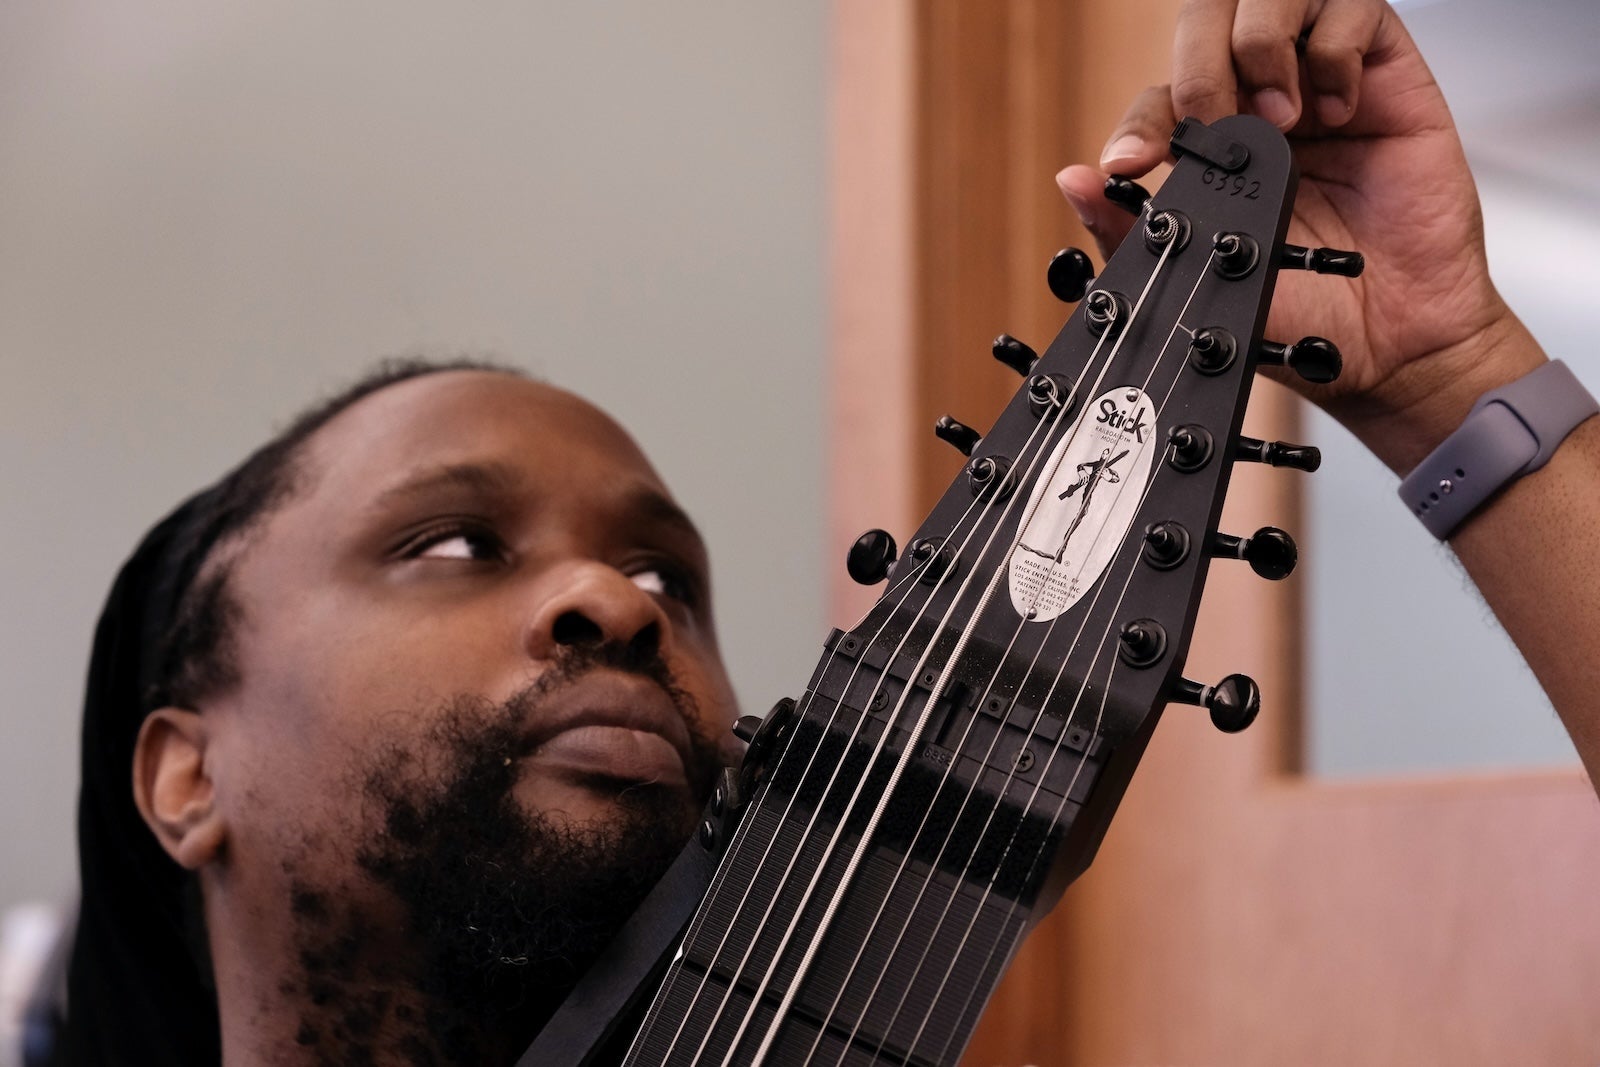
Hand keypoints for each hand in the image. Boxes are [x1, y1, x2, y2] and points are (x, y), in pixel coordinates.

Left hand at [1054, 0, 1543, 471]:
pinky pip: (1355, 7)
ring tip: (1280, 123)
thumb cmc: (1304, 312)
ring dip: (1261, 47)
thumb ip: (1130, 231)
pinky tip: (1337, 112)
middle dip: (1199, 67)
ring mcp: (1321, 82)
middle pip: (1209, 17)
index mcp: (1214, 147)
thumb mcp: (1201, 277)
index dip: (1140, 123)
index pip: (1159, 96)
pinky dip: (1334, 52)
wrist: (1389, 342)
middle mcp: (1263, 102)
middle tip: (1219, 129)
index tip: (1131, 165)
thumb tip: (1072, 179)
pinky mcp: (1385, 74)